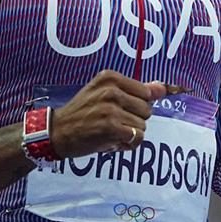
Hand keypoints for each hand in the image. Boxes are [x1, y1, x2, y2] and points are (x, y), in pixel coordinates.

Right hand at [50, 70, 166, 158]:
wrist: (57, 132)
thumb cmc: (82, 113)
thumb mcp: (105, 94)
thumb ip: (136, 90)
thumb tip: (163, 88)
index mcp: (111, 77)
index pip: (146, 93)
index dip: (136, 106)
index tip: (119, 109)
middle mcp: (112, 90)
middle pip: (147, 110)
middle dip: (133, 120)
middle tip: (112, 123)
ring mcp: (111, 109)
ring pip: (142, 126)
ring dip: (129, 134)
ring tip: (110, 133)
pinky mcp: (110, 127)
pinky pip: (137, 138)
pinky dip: (128, 144)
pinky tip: (113, 142)